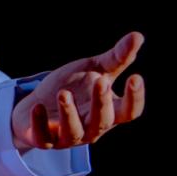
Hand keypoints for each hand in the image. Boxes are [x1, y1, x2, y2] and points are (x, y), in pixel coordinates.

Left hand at [11, 31, 145, 151]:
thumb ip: (116, 58)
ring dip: (69, 114)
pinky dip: (40, 123)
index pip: (129, 111)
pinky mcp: (44, 139)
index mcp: (109, 111)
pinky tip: (38, 106)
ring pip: (74, 132)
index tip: (135, 77)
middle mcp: (92, 128)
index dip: (135, 98)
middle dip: (101, 103)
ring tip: (64, 93)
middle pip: (102, 121)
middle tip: (101, 81)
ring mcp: (68, 136)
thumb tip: (138, 36)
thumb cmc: (74, 87)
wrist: (39, 102)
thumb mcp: (94, 69)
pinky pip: (43, 137)